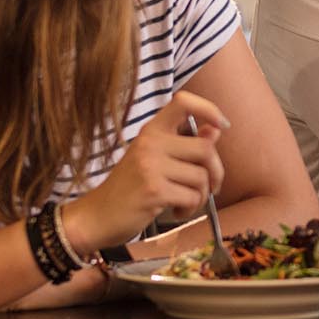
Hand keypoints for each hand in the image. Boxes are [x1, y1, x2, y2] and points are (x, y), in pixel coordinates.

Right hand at [61, 91, 230, 250]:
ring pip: (201, 177)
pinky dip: (190, 209)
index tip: (222, 125)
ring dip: (200, 196)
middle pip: (206, 149)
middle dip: (215, 173)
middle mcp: (150, 143)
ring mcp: (150, 166)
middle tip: (209, 187)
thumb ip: (185, 144)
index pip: (183, 102)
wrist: (96, 216)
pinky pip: (192, 197)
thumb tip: (216, 129)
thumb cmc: (129, 188)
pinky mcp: (153, 190)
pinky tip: (175, 210)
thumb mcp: (154, 159)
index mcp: (151, 130)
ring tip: (183, 202)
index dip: (209, 109)